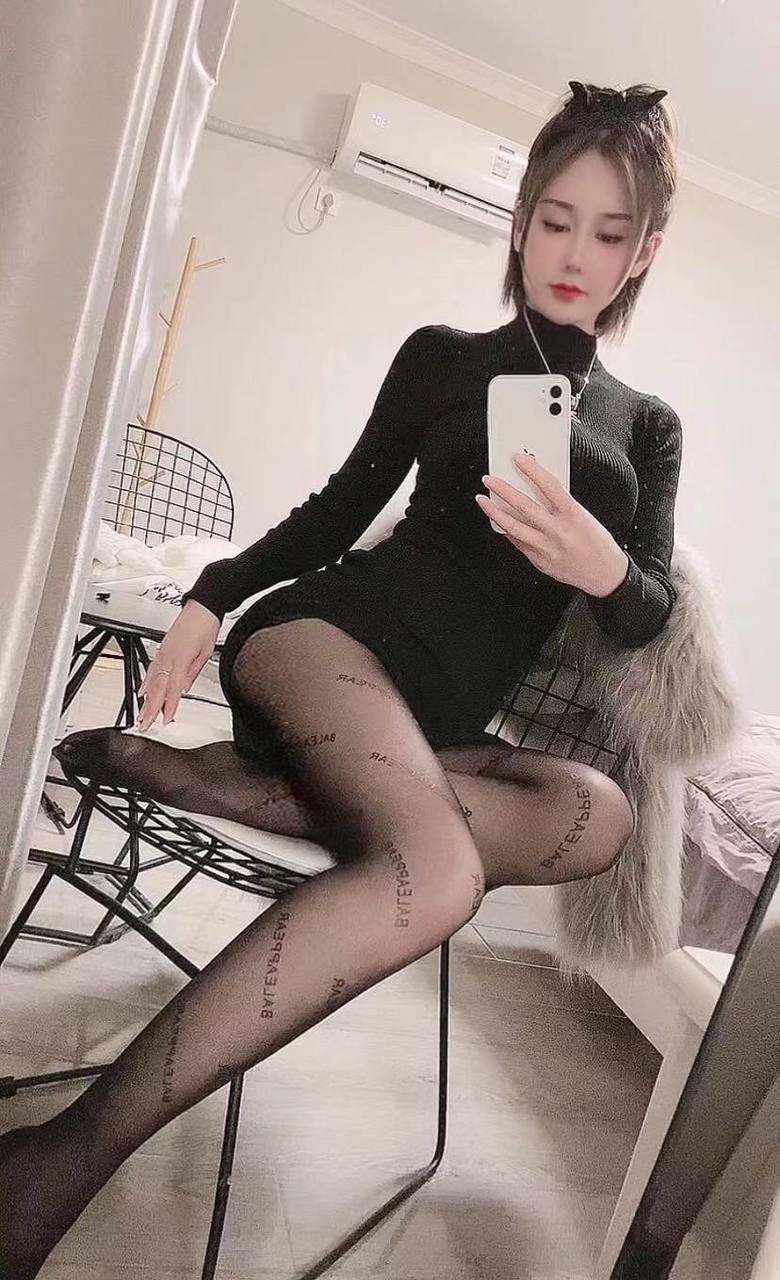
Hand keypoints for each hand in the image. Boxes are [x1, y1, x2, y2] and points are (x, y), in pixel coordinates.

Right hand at [137, 600, 220, 730]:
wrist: (201, 608)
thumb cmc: (206, 627)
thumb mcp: (206, 653)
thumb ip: (193, 673)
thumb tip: (184, 689)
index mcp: (180, 658)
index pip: (173, 688)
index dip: (169, 706)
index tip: (166, 720)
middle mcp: (168, 657)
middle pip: (157, 688)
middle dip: (151, 709)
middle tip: (145, 724)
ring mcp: (162, 653)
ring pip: (151, 681)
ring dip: (146, 700)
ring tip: (142, 715)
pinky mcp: (161, 650)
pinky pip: (151, 670)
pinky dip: (146, 683)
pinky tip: (142, 692)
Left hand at [475, 452, 629, 595]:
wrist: (604, 574)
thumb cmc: (597, 543)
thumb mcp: (584, 517)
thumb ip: (560, 505)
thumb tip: (535, 489)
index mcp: (573, 515)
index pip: (549, 486)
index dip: (532, 470)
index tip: (518, 458)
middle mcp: (558, 531)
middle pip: (525, 506)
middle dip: (503, 490)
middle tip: (489, 479)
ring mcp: (546, 548)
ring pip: (513, 527)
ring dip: (494, 511)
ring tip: (483, 500)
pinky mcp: (539, 561)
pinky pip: (517, 542)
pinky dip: (506, 529)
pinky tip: (498, 521)